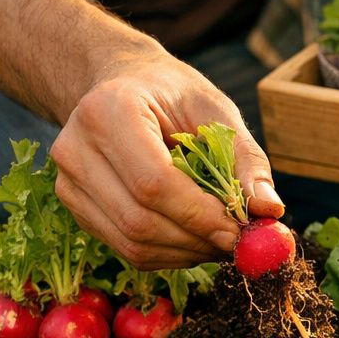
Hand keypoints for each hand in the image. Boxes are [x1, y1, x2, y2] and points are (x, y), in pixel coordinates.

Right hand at [50, 55, 282, 269]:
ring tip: (223, 239)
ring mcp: (68, 181)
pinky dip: (169, 252)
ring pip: (131, 242)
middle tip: (241, 241)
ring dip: (186, 252)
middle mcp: (75, 149)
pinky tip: (196, 238)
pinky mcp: (75, 205)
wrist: (121, 85)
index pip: (153, 183)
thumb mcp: (215, 109)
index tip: (241, 229)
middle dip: (197, 239)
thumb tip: (270, 210)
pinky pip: (125, 246)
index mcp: (108, 112)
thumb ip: (244, 158)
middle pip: (139, 220)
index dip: (200, 214)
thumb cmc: (172, 93)